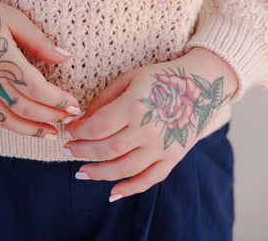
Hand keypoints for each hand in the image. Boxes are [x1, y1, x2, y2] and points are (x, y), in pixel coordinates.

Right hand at [0, 0, 80, 138]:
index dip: (58, 100)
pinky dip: (13, 127)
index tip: (75, 104)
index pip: (36, 88)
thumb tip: (65, 57)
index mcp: (3, 59)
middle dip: (52, 116)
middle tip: (73, 119)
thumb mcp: (13, 18)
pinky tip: (27, 129)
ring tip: (54, 133)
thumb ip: (39, 41)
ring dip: (34, 129)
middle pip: (26, 108)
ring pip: (10, 119)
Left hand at [61, 49, 237, 200]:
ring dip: (100, 174)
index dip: (79, 131)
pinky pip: (150, 179)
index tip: (68, 130)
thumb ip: (105, 99)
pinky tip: (113, 192)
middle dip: (83, 152)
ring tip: (82, 172)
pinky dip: (130, 189)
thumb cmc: (160, 78)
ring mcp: (162, 147)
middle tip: (68, 150)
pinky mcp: (173, 157)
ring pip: (125, 169)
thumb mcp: (130, 78)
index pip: (98, 126)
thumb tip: (83, 118)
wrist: (201, 86)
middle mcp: (148, 129)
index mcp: (135, 106)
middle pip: (108, 149)